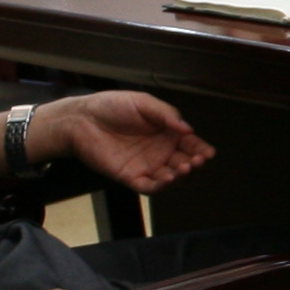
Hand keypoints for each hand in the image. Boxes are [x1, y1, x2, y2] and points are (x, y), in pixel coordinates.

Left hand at [34, 91, 212, 194]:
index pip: (190, 144)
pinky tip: (168, 178)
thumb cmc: (110, 106)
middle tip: (196, 161)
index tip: (208, 153)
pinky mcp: (130, 176)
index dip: (201, 149)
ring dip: (181, 176)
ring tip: (183, 168)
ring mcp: (146, 165)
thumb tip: (188, 129)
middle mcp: (159, 151)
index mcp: (166, 132)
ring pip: (170, 177)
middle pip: (184, 163)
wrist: (82, 119)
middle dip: (194, 164)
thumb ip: (167, 115)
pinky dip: (161, 186)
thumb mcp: (143, 103)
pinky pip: (149, 186)